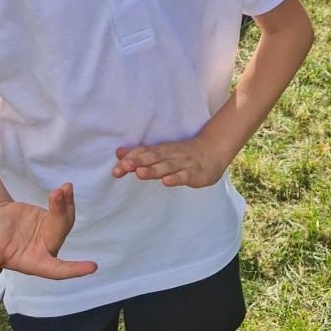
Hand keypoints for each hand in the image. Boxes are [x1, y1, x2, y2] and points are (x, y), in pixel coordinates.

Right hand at [0, 183, 95, 300]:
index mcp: (35, 263)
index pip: (57, 270)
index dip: (74, 270)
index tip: (93, 268)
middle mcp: (47, 250)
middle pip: (60, 233)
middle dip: (60, 214)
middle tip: (57, 193)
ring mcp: (51, 235)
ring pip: (65, 220)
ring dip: (65, 204)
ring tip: (64, 188)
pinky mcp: (52, 220)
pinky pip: (64, 211)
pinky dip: (66, 200)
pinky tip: (66, 188)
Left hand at [112, 137, 226, 187]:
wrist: (214, 149)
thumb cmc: (183, 154)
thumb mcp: (161, 152)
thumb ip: (141, 154)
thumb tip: (119, 153)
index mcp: (161, 151)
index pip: (144, 152)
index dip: (131, 159)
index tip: (117, 168)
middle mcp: (170, 155)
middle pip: (153, 157)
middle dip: (138, 162)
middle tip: (124, 166)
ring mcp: (183, 164)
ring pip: (167, 166)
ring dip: (153, 169)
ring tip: (140, 173)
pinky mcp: (194, 173)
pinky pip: (184, 176)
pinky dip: (175, 178)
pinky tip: (166, 181)